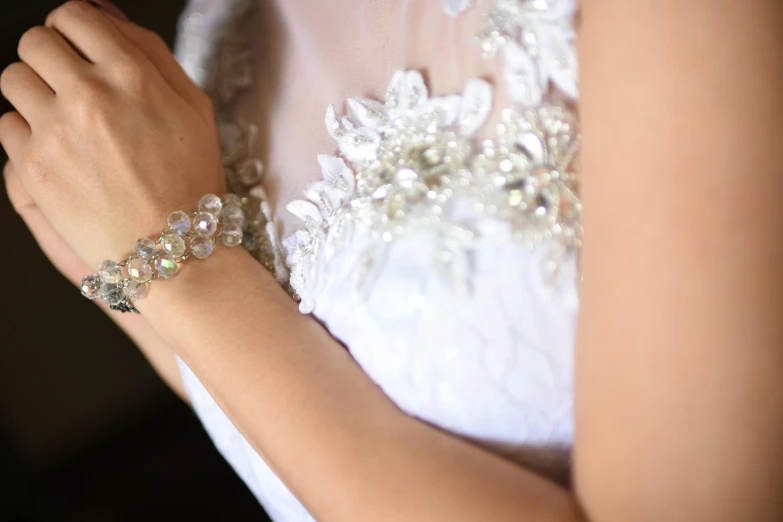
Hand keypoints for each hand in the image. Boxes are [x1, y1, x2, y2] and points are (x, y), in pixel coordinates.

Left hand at [0, 1, 223, 267]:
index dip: (74, 28)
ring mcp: (57, 131)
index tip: (79, 46)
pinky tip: (61, 154)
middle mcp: (90, 95)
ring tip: (64, 122)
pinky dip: (28, 134)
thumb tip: (106, 16)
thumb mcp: (195, 108)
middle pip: (34, 41)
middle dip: (50, 57)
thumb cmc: (190, 181)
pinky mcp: (34, 166)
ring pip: (13, 79)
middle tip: (69, 84)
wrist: (172, 250)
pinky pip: (6, 125)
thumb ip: (151, 53)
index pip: (74, 15)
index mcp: (133, 75)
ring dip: (35, 93)